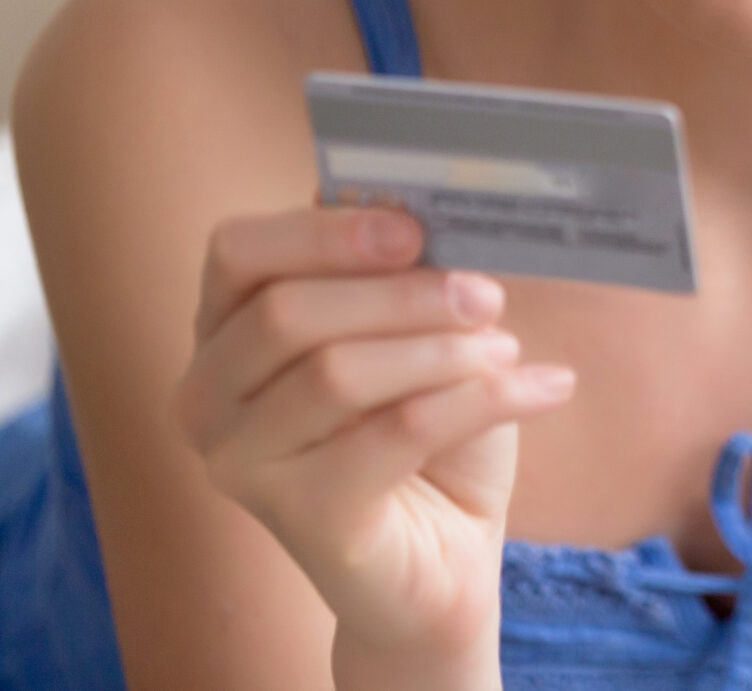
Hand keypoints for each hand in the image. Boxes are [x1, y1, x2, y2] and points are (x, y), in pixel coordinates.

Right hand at [174, 206, 574, 678]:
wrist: (444, 558)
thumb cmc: (423, 430)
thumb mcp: (412, 330)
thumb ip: (396, 265)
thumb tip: (410, 192)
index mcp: (223, 333)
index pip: (237, 253)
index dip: (324, 231)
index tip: (414, 229)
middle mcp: (207, 400)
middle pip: (289, 312)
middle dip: (404, 293)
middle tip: (487, 295)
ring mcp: (242, 466)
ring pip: (338, 374)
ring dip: (445, 350)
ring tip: (509, 351)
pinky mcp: (303, 519)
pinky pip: (398, 433)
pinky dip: (483, 399)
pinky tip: (544, 386)